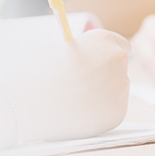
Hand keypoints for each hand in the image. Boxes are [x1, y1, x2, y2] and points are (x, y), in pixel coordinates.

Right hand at [0, 29, 131, 143]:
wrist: (32, 101)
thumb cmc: (37, 74)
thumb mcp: (59, 52)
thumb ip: (82, 56)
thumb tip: (89, 65)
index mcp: (104, 39)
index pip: (120, 47)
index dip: (106, 58)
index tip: (98, 67)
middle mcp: (118, 59)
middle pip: (120, 70)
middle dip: (105, 79)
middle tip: (82, 89)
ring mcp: (122, 86)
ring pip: (115, 93)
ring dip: (101, 98)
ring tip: (73, 103)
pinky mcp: (118, 112)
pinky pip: (111, 112)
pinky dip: (98, 116)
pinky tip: (78, 116)